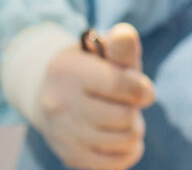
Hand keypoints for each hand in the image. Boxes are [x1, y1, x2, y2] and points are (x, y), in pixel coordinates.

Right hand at [32, 24, 154, 169]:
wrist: (50, 94)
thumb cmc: (92, 69)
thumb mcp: (104, 51)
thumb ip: (121, 45)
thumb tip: (125, 34)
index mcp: (68, 71)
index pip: (121, 85)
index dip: (141, 88)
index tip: (141, 88)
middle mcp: (59, 104)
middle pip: (125, 118)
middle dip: (134, 110)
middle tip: (126, 103)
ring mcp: (62, 134)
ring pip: (124, 141)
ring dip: (133, 129)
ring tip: (120, 118)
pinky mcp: (70, 157)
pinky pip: (117, 164)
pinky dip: (129, 151)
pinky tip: (121, 138)